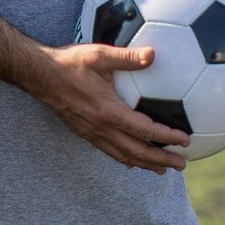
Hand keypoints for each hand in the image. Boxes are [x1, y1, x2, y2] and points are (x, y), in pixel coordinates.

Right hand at [32, 42, 190, 173]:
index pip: (144, 130)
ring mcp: (92, 133)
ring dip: (145, 164)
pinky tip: (133, 161)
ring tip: (163, 169)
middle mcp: (101, 128)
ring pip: (123, 156)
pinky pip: (110, 151)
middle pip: (137, 152)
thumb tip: (153, 54)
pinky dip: (126, 159)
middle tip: (181, 165)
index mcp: (108, 111)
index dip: (167, 137)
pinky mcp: (85, 133)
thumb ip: (127, 57)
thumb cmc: (69, 63)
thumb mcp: (99, 55)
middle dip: (161, 160)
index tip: (185, 142)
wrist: (39, 75)